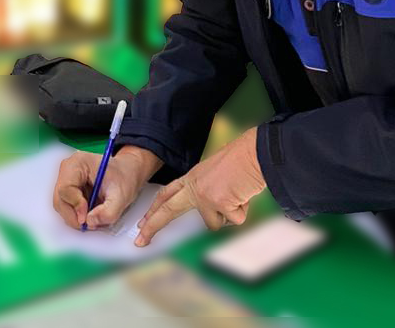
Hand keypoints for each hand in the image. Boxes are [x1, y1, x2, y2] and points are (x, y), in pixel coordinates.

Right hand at [53, 146, 162, 229]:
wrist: (127, 173)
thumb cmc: (125, 177)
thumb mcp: (122, 196)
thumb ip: (108, 212)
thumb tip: (89, 222)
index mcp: (78, 163)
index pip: (65, 189)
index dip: (76, 206)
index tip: (88, 217)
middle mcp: (67, 170)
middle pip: (60, 200)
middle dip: (74, 216)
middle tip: (91, 224)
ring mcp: (66, 179)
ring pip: (61, 206)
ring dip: (76, 217)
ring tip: (95, 216)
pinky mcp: (68, 189)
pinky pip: (66, 207)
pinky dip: (77, 215)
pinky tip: (92, 211)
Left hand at [135, 128, 264, 246]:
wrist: (254, 153)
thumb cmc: (242, 160)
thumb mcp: (216, 172)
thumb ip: (208, 188)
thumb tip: (216, 209)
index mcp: (192, 177)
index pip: (167, 194)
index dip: (155, 208)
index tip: (144, 220)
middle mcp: (194, 187)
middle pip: (167, 210)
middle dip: (152, 226)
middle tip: (140, 240)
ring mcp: (204, 196)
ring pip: (213, 223)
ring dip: (229, 214)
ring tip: (238, 195)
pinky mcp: (218, 204)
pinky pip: (234, 220)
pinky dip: (242, 211)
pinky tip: (244, 195)